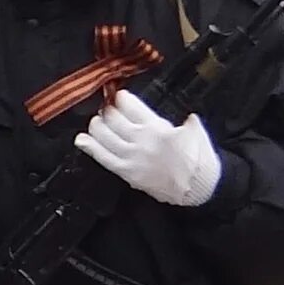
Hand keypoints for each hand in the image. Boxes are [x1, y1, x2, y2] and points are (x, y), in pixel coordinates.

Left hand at [77, 91, 222, 209]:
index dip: (122, 99)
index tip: (119, 96)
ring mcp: (132, 157)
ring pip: (105, 136)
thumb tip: (185, 116)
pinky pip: (104, 159)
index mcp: (158, 127)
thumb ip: (186, 121)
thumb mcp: (196, 131)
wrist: (200, 188)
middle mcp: (141, 140)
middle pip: (114, 119)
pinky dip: (90, 147)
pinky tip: (81, 140)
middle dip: (108, 111)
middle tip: (107, 109)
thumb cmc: (201, 159)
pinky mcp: (127, 173)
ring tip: (96, 122)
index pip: (131, 106)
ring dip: (97, 126)